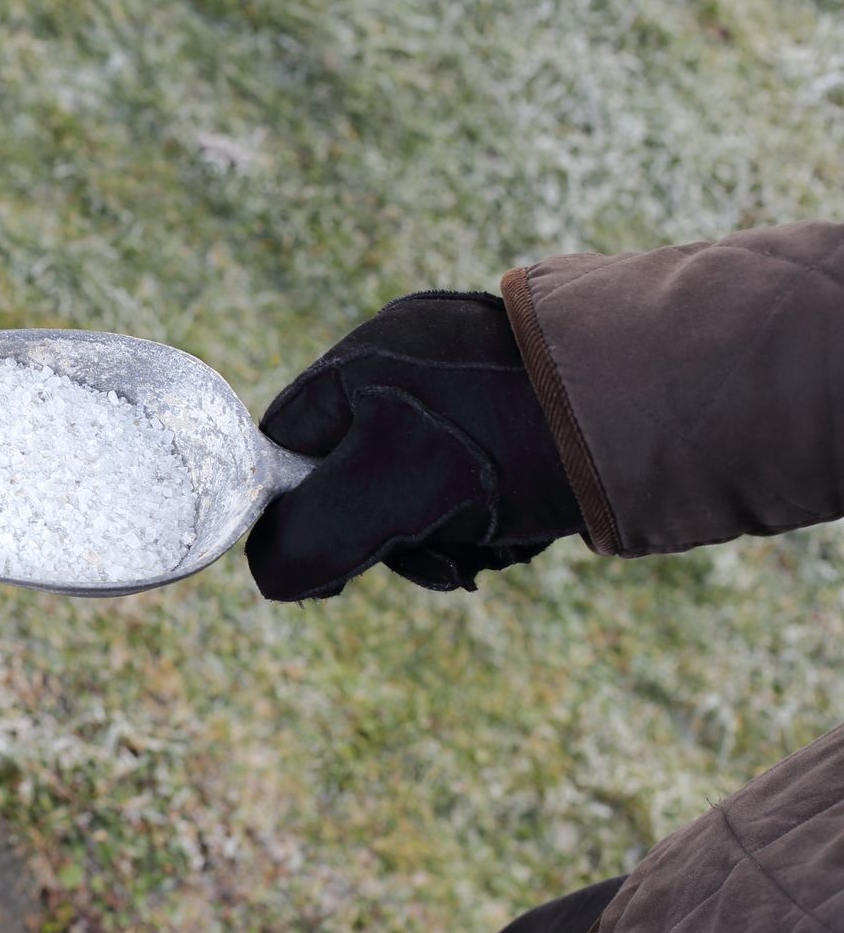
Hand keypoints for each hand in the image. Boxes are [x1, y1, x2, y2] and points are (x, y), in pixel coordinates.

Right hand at [245, 290, 581, 600]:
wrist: (658, 406)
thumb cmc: (512, 444)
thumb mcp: (386, 500)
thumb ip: (307, 543)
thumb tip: (274, 577)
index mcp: (360, 359)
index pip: (285, 447)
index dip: (301, 515)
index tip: (345, 567)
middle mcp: (407, 355)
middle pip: (355, 473)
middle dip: (394, 536)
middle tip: (444, 567)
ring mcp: (468, 370)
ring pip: (420, 480)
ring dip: (447, 534)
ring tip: (496, 547)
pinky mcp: (523, 393)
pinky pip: (477, 467)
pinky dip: (493, 511)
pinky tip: (527, 529)